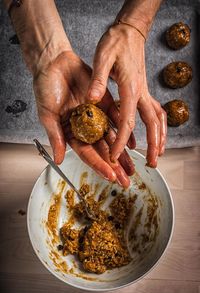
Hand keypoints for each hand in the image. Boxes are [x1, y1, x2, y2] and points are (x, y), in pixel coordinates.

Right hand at [33, 51, 134, 187]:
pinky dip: (125, 132)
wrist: (55, 64)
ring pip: (112, 139)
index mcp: (71, 134)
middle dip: (114, 166)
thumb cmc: (46, 89)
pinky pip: (117, 120)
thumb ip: (56, 137)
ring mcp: (96, 118)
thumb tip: (59, 159)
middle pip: (102, 151)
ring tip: (132, 168)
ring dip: (122, 154)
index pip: (87, 154)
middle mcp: (85, 129)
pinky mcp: (105, 104)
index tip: (111, 177)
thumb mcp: (48, 115)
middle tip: (126, 181)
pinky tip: (133, 144)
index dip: (99, 166)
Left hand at [87, 24, 166, 166]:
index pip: (127, 122)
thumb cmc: (116, 42)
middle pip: (152, 124)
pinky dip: (158, 125)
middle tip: (152, 163)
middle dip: (153, 145)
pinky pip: (155, 111)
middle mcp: (141, 93)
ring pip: (158, 118)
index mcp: (130, 89)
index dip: (121, 141)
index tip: (116, 156)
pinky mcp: (144, 90)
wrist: (129, 31)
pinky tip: (155, 132)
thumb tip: (91, 100)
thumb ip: (98, 79)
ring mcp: (145, 92)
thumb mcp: (102, 57)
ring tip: (159, 153)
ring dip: (161, 137)